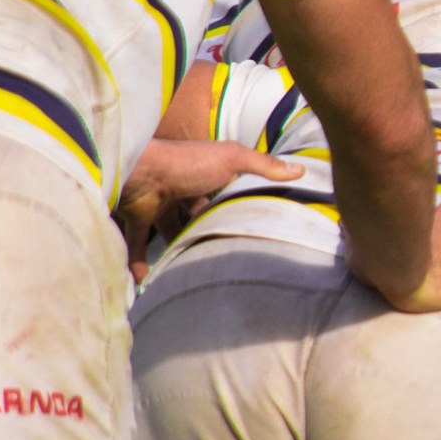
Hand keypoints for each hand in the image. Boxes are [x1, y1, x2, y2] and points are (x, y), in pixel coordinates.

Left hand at [116, 138, 300, 282]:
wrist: (143, 170)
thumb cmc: (189, 163)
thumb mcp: (233, 159)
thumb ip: (264, 166)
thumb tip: (301, 169)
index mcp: (205, 173)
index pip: (221, 190)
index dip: (231, 203)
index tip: (246, 224)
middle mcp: (181, 188)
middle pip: (194, 212)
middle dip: (203, 228)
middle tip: (220, 253)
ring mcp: (159, 203)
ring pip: (169, 229)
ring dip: (175, 247)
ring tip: (190, 269)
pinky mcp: (140, 216)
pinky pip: (139, 242)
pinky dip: (140, 261)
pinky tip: (149, 280)